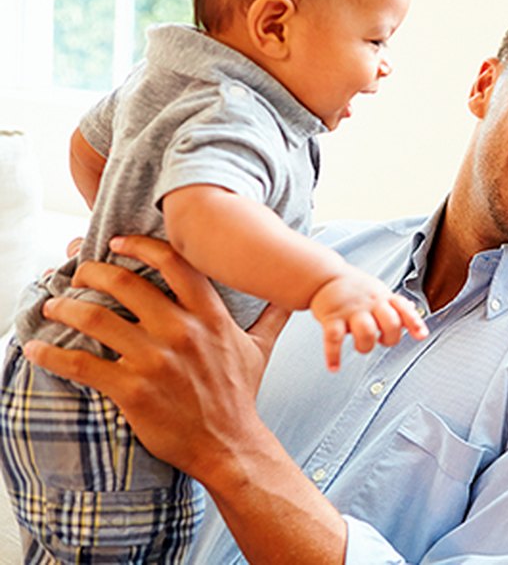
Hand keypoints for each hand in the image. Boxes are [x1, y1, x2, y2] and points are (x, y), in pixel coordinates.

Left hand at [22, 235, 290, 478]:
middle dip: (92, 272)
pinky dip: (52, 354)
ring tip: (53, 306)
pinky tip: (35, 349)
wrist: (230, 445)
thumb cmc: (241, 397)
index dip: (140, 245)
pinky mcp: (132, 390)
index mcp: (210, 316)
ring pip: (97, 319)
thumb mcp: (260, 350)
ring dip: (66, 307)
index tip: (115, 241)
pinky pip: (82, 363)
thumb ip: (272, 318)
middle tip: (76, 273)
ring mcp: (156, 360)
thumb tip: (292, 298)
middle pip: (126, 283)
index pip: (174, 262)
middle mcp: (182, 331)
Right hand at [310, 268, 428, 370]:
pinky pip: (333, 338)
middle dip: (391, 338)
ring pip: (366, 332)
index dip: (414, 322)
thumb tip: (415, 314)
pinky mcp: (331, 318)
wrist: (324, 277)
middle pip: (390, 322)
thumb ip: (396, 305)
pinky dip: (333, 356)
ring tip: (362, 347)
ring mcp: (351, 311)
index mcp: (383, 298)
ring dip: (366, 346)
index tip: (421, 335)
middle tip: (382, 340)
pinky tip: (334, 367)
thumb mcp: (379, 292)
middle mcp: (370, 304)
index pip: (403, 308)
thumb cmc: (354, 288)